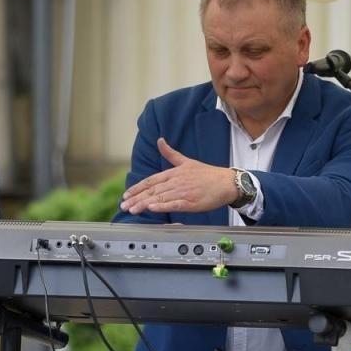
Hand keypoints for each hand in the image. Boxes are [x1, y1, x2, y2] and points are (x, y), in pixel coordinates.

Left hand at [118, 137, 237, 214]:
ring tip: (133, 210)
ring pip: (160, 198)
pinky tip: (153, 209)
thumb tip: (160, 140)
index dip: (137, 188)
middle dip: (136, 198)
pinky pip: (174, 205)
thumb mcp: (186, 161)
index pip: (150, 181)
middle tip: (124, 205)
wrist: (226, 182)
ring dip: (145, 204)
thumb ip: (171, 153)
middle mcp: (176, 182)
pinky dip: (163, 206)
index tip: (126, 195)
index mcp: (173, 173)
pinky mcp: (191, 202)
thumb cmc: (207, 174)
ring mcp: (183, 192)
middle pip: (152, 191)